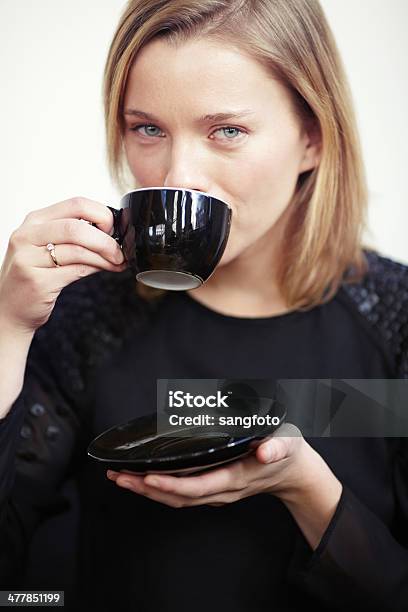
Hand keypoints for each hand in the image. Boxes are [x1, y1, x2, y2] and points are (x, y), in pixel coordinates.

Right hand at [0, 196, 125, 333]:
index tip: (114, 229)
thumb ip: (74, 238)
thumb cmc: (33, 276)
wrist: (9, 309)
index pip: (76, 204)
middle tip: (119, 251)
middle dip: (106, 240)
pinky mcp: (37, 281)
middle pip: (77, 227)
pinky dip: (97, 268)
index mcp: (35, 221)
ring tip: (117, 262)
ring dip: (105, 257)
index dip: (102, 214)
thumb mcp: (48, 249)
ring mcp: (29, 258)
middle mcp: (27, 235)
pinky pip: (76, 270)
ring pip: (79, 250)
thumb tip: (112, 236)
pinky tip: (107, 269)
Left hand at [106, 423, 313, 507]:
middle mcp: (222, 490)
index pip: (197, 486)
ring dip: (146, 491)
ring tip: (120, 479)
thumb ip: (277, 446)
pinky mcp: (212, 489)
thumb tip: (264, 453)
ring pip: (176, 499)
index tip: (146, 476)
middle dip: (145, 489)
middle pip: (178, 497)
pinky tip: (142, 480)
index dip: (170, 484)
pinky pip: (181, 495)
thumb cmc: (287, 453)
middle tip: (118, 477)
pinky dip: (158, 489)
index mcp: (235, 478)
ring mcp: (216, 492)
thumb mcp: (287, 443)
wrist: (293, 472)